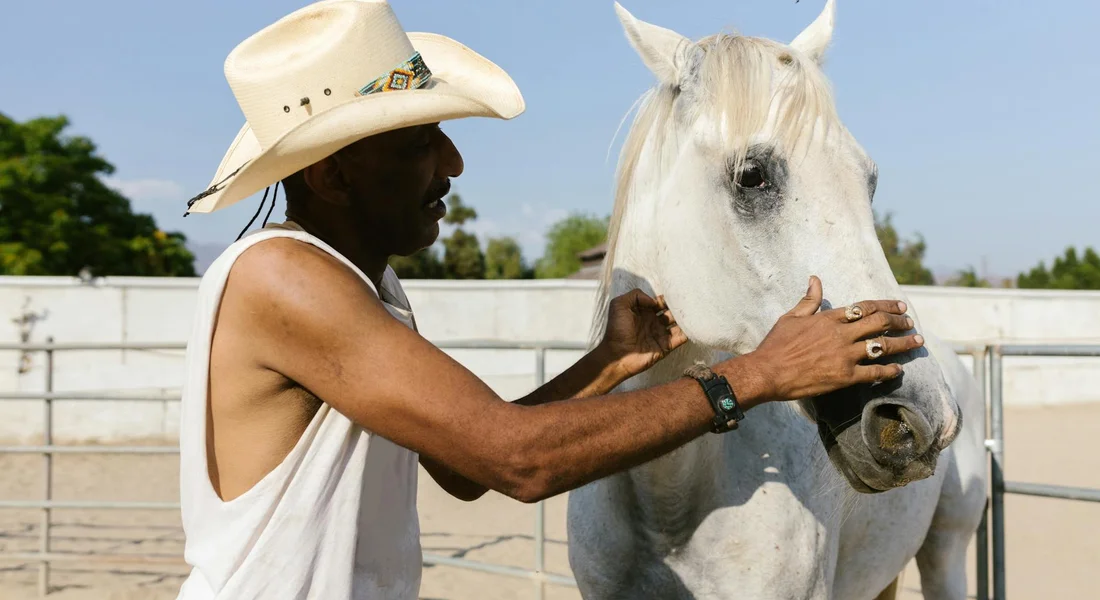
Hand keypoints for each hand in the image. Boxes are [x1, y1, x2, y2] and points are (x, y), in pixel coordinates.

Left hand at [598, 289, 687, 381]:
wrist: (617, 354)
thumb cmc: (616, 330)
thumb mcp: (619, 305)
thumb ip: (635, 295)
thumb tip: (654, 301)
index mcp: (644, 312)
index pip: (660, 302)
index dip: (668, 297)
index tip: (678, 292)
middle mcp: (654, 322)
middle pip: (672, 312)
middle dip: (680, 307)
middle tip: (690, 301)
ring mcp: (660, 334)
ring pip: (679, 324)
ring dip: (686, 318)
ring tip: (695, 311)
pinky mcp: (665, 346)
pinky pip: (680, 338)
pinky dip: (688, 332)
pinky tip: (694, 325)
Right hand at [743, 276, 922, 401]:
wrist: (767, 372)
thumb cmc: (776, 344)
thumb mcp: (790, 317)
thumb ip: (808, 300)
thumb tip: (815, 279)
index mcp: (829, 318)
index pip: (865, 307)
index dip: (885, 306)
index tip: (899, 306)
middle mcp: (841, 334)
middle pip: (879, 323)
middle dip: (899, 322)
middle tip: (911, 322)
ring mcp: (845, 356)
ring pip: (882, 346)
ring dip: (902, 343)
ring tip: (916, 342)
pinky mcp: (845, 376)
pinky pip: (874, 373)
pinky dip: (889, 371)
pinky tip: (898, 370)